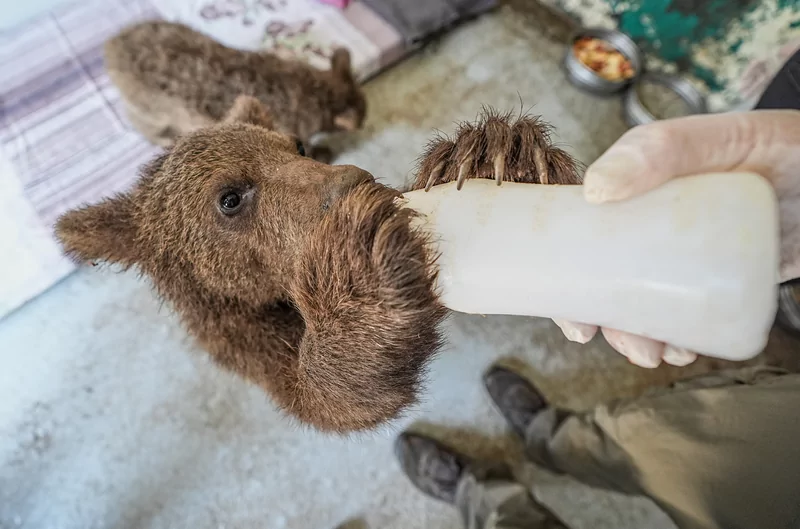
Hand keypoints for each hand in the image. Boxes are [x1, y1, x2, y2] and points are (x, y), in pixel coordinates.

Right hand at [556, 110, 799, 367]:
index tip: (572, 319)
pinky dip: (677, 337)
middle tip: (623, 345)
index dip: (564, 280)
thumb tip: (593, 191)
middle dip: (606, 322)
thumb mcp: (715, 140)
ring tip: (658, 354)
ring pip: (643, 303)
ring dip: (638, 337)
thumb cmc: (778, 147)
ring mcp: (684, 254)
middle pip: (607, 280)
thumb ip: (658, 149)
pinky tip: (683, 347)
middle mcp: (651, 226)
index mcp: (633, 192)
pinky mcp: (716, 277)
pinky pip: (686, 313)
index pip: (581, 236)